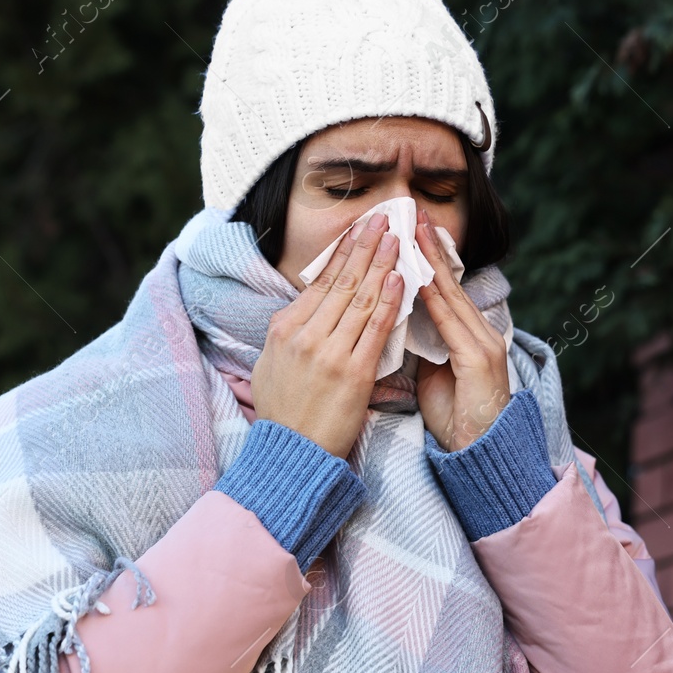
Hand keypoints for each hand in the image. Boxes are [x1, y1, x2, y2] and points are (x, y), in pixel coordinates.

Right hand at [249, 213, 403, 457]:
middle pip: (342, 281)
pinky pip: (375, 329)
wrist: (292, 453)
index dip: (343, 251)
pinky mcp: (353, 373)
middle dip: (365, 246)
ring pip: (360, 299)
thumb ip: (290, 331)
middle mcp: (306, 335)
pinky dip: (388, 301)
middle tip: (383, 219)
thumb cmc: (284, 411)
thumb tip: (306, 304)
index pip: (320, 281)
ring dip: (381, 264)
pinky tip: (400, 279)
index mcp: (285, 328)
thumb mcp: (271, 363)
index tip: (360, 228)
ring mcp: (330, 353)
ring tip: (397, 239)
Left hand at [415, 208, 510, 450]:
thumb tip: (394, 323)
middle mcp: (479, 333)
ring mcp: (482, 344)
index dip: (425, 261)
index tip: (408, 233)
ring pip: (450, 296)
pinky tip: (416, 279)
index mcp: (467, 337)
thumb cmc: (456, 418)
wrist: (482, 453)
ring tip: (414, 233)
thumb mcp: (434, 374)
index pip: (443, 290)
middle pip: (449, 283)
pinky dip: (432, 299)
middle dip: (428, 249)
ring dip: (430, 263)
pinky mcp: (478, 359)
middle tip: (410, 215)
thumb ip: (421, 346)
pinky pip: (450, 323)